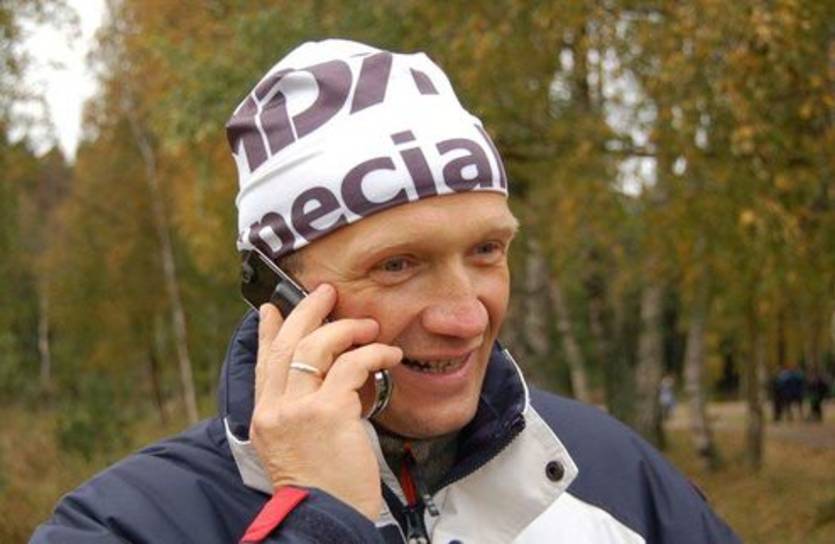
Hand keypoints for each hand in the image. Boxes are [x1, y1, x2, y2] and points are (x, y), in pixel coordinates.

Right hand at [249, 284, 401, 520]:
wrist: (326, 521)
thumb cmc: (323, 489)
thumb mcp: (297, 449)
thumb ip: (301, 413)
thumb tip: (323, 379)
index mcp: (265, 419)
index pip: (264, 363)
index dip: (270, 332)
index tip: (274, 309)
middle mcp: (276, 411)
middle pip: (287, 345)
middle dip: (307, 312)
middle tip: (326, 293)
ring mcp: (299, 410)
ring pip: (318, 347)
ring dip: (347, 329)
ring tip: (370, 326)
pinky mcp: (330, 412)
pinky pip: (353, 366)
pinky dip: (373, 353)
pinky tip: (388, 354)